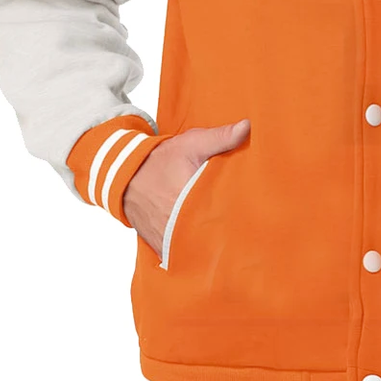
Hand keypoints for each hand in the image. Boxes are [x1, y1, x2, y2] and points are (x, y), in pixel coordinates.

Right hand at [122, 118, 250, 256]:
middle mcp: (179, 228)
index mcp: (191, 203)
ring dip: (213, 242)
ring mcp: (169, 242)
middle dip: (230, 232)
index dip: (241, 216)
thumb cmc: (159, 160)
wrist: (125, 177)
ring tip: (233, 238)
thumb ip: (220, 137)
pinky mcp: (163, 247)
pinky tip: (209, 241)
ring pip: (200, 248)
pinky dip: (196, 248)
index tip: (256, 213)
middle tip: (248, 226)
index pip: (224, 218)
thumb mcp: (191, 144)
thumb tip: (247, 127)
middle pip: (214, 237)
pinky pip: (184, 253)